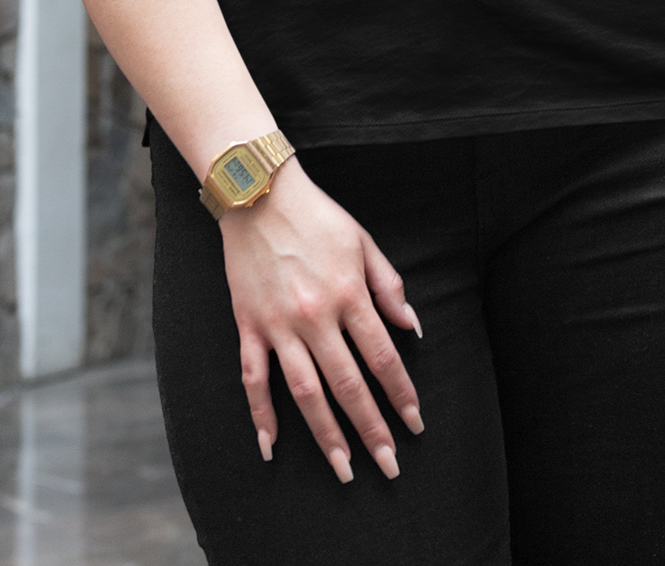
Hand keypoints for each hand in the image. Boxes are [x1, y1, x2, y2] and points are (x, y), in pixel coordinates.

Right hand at [219, 157, 423, 481]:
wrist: (259, 194)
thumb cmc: (318, 216)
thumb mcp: (363, 242)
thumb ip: (388, 286)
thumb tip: (412, 327)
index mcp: (349, 294)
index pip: (383, 358)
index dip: (401, 395)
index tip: (415, 425)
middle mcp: (316, 316)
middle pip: (349, 385)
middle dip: (372, 430)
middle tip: (389, 466)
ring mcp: (279, 325)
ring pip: (306, 392)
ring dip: (326, 436)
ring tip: (344, 471)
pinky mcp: (249, 326)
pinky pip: (254, 379)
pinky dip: (261, 414)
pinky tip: (271, 446)